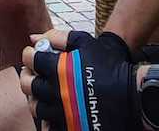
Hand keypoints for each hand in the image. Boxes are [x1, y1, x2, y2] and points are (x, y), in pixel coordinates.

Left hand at [20, 29, 136, 130]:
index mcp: (58, 69)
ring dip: (34, 97)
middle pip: (28, 85)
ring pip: (36, 106)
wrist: (131, 94)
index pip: (30, 59)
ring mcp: (62, 112)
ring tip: (42, 92)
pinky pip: (49, 125)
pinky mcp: (69, 125)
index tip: (34, 54)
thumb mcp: (85, 42)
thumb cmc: (109, 64)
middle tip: (33, 73)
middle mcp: (56, 92)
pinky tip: (52, 110)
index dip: (29, 54)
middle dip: (27, 76)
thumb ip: (57, 37)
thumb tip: (34, 37)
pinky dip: (46, 118)